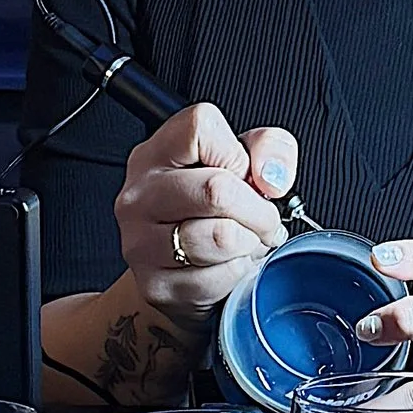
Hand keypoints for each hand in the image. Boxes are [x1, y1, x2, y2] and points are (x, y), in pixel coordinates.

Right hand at [115, 102, 297, 336]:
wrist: (178, 270)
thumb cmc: (214, 209)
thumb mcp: (245, 162)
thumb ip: (270, 148)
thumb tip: (272, 177)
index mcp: (158, 153)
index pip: (200, 127)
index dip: (238, 153)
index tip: (245, 174)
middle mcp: (140, 194)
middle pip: (217, 189)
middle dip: (259, 210)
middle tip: (264, 220)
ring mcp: (141, 242)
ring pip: (222, 237)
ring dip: (250, 243)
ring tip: (245, 242)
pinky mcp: (155, 284)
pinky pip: (218, 278)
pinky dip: (237, 274)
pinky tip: (228, 265)